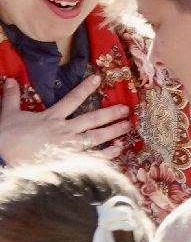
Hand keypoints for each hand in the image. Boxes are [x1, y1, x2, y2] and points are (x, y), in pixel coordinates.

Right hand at [0, 75, 130, 164]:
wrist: (2, 160)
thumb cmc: (6, 138)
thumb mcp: (8, 114)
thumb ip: (11, 96)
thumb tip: (9, 79)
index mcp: (51, 118)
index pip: (72, 99)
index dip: (85, 88)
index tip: (98, 79)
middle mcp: (63, 130)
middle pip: (92, 119)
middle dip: (110, 113)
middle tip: (126, 109)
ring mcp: (67, 147)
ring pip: (95, 137)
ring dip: (113, 131)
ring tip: (127, 127)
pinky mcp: (68, 161)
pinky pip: (91, 157)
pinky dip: (105, 154)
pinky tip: (118, 151)